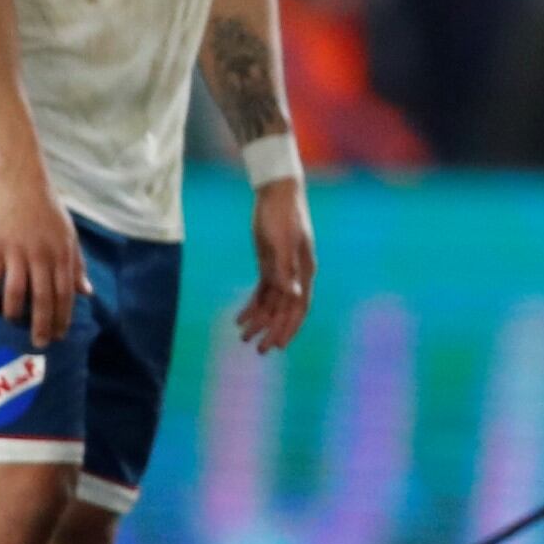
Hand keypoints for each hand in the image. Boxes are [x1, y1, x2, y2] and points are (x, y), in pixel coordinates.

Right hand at [0, 170, 85, 346]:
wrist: (22, 183)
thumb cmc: (49, 210)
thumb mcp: (70, 236)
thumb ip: (77, 266)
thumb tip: (86, 293)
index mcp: (62, 254)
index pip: (65, 294)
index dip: (62, 317)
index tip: (59, 335)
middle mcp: (42, 256)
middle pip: (43, 298)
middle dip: (42, 324)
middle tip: (40, 343)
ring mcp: (17, 252)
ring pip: (16, 292)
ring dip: (15, 314)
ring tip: (14, 325)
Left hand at [237, 178, 315, 352]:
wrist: (276, 193)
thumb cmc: (282, 215)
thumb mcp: (282, 242)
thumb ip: (285, 269)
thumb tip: (292, 295)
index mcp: (303, 271)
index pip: (298, 307)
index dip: (288, 328)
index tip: (277, 345)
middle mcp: (295, 275)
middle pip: (284, 309)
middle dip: (272, 330)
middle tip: (258, 349)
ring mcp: (281, 270)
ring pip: (271, 303)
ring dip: (259, 321)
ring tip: (243, 337)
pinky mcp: (269, 264)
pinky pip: (262, 292)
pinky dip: (252, 306)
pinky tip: (240, 318)